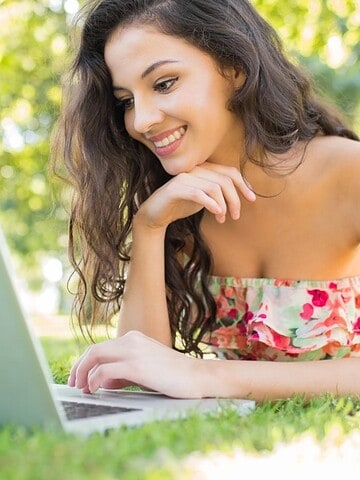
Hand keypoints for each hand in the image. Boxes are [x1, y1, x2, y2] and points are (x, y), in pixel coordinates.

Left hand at [68, 331, 207, 397]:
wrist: (199, 377)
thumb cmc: (174, 376)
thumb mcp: (145, 371)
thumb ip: (124, 373)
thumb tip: (102, 382)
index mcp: (133, 339)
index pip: (100, 348)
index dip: (85, 363)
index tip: (80, 379)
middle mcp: (131, 340)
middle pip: (93, 350)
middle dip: (78, 367)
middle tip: (74, 385)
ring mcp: (134, 351)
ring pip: (95, 356)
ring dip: (83, 373)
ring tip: (82, 389)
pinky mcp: (137, 366)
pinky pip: (105, 370)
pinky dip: (94, 380)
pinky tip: (95, 390)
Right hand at [136, 162, 255, 228]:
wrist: (155, 215)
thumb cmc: (181, 206)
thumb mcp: (204, 198)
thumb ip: (218, 193)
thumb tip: (240, 196)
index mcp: (203, 169)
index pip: (229, 172)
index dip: (243, 184)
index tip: (252, 199)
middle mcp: (195, 170)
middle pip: (225, 180)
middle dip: (235, 199)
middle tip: (236, 216)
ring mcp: (184, 178)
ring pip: (214, 188)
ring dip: (223, 205)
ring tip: (222, 218)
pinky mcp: (175, 189)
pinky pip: (199, 194)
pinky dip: (211, 204)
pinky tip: (217, 213)